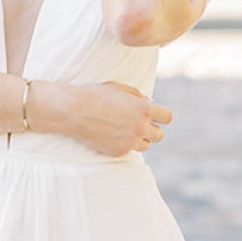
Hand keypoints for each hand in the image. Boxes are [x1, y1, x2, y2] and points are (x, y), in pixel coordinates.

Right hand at [46, 81, 172, 158]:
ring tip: (124, 130)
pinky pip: (129, 151)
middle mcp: (139, 128)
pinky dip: (123, 144)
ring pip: (146, 146)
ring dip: (139, 139)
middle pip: (159, 135)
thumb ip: (138, 97)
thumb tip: (151, 104)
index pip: (168, 117)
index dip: (161, 116)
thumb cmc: (96, 95)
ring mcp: (129, 142)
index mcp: (143, 110)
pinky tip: (110, 135)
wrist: (73, 111)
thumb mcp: (120, 89)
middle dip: (151, 129)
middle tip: (138, 124)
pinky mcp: (118, 152)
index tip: (154, 115)